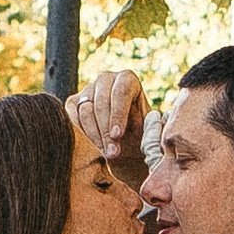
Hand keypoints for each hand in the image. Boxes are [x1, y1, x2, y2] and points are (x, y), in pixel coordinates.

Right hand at [69, 61, 150, 183]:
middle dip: (106, 130)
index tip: (118, 136)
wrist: (124, 146)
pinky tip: (92, 147)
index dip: (118, 114)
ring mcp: (88, 89)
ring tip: (106, 154)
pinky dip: (81, 134)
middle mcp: (106, 79)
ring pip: (85, 111)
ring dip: (95, 136)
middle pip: (101, 101)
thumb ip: (152, 125)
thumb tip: (161, 121)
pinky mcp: (73, 102)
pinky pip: (72, 117)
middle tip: (113, 153)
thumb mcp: (149, 131)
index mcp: (128, 79)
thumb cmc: (140, 137)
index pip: (121, 91)